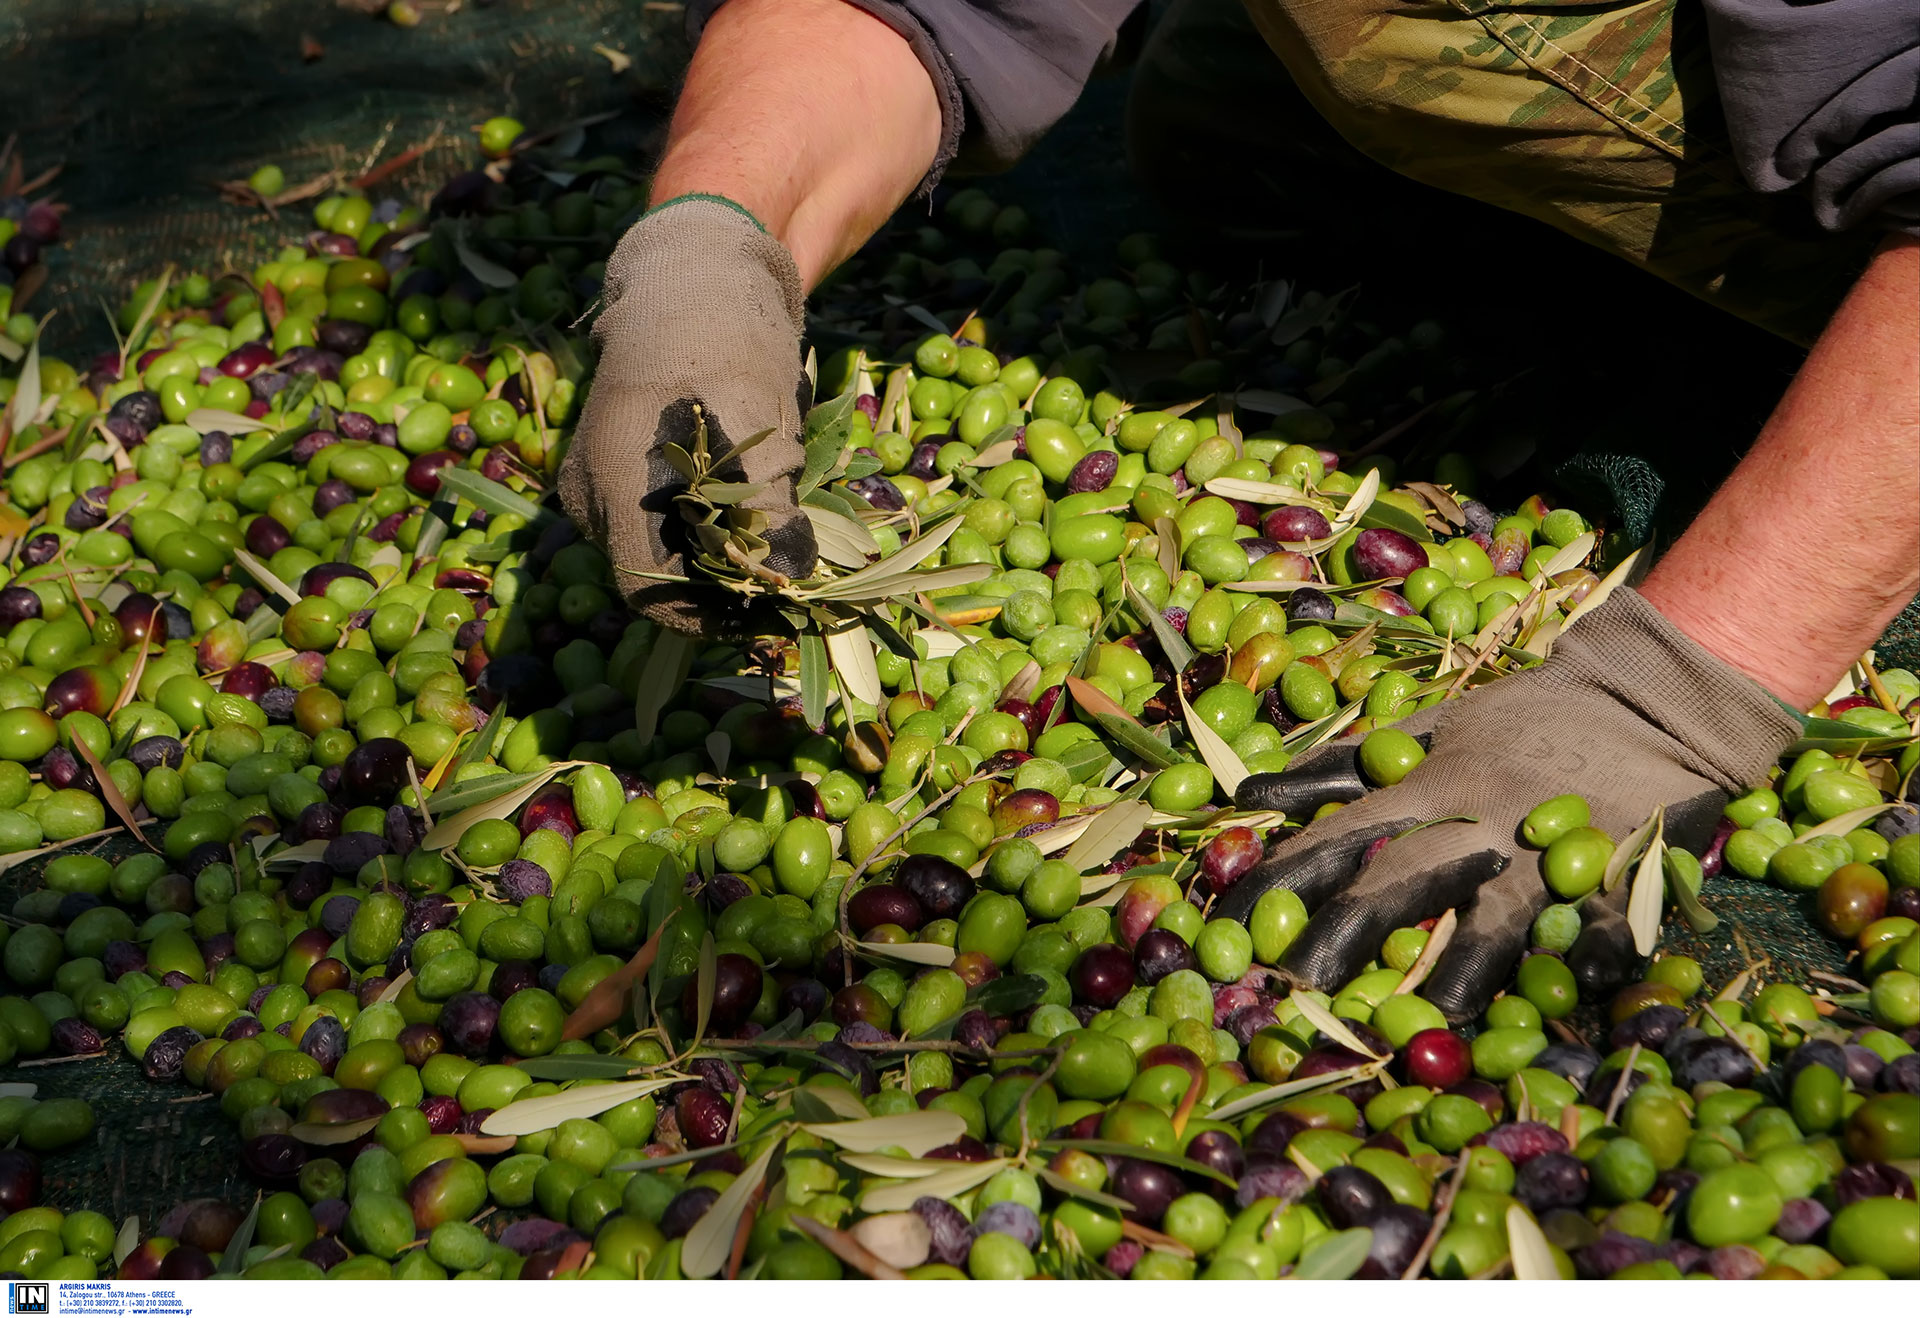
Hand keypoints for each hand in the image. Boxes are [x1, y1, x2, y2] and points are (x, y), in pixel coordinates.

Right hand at [558, 196, 816, 635]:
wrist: (693, 277)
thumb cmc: (725, 339)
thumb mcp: (759, 420)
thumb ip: (767, 505)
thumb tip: (788, 579)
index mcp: (611, 481)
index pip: (649, 592)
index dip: (710, 616)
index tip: (769, 614)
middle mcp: (590, 494)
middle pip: (654, 576)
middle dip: (720, 588)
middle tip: (786, 579)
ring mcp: (595, 483)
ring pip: (658, 551)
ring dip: (715, 558)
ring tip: (772, 538)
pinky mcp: (613, 472)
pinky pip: (654, 523)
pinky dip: (703, 528)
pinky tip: (745, 507)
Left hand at [1213, 588, 1801, 1020]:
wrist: (1649, 696)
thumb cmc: (1524, 721)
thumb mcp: (1428, 727)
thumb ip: (1343, 767)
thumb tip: (1251, 798)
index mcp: (1430, 782)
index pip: (1339, 832)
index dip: (1283, 879)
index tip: (1232, 927)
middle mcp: (1480, 817)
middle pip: (1401, 877)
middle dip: (1342, 933)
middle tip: (1293, 987)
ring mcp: (1552, 850)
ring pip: (1497, 912)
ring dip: (1459, 965)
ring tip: (1422, 1020)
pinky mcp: (1625, 875)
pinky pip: (1604, 924)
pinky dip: (1589, 957)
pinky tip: (1572, 997)